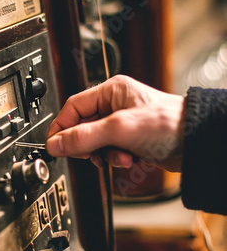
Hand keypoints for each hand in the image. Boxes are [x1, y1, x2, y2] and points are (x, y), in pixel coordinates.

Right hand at [46, 75, 184, 170]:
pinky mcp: (130, 139)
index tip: (55, 146)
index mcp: (109, 92)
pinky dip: (116, 159)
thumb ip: (83, 137)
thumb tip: (55, 144)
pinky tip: (130, 159)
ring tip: (121, 157)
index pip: (72, 107)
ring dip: (105, 154)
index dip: (61, 127)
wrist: (195, 142)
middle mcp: (114, 105)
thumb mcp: (117, 130)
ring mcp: (122, 123)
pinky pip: (110, 151)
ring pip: (96, 142)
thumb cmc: (166, 124)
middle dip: (89, 145)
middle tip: (92, 154)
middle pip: (83, 127)